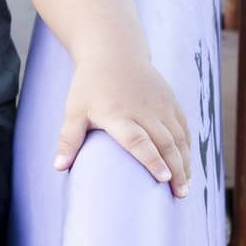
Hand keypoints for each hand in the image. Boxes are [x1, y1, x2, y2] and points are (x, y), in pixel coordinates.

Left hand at [53, 55, 191, 197]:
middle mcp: (143, 110)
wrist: (114, 51)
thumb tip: (58, 167)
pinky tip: (188, 164)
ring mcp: (160, 104)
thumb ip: (69, 139)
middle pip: (165, 143)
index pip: (138, 140)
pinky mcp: (170, 100)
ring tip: (186, 187)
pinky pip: (183, 127)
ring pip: (178, 137)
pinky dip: (188, 147)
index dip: (152, 160)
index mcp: (118, 114)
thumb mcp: (74, 110)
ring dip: (185, 162)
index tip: (163, 179)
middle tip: (180, 194)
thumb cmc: (90, 85)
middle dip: (176, 170)